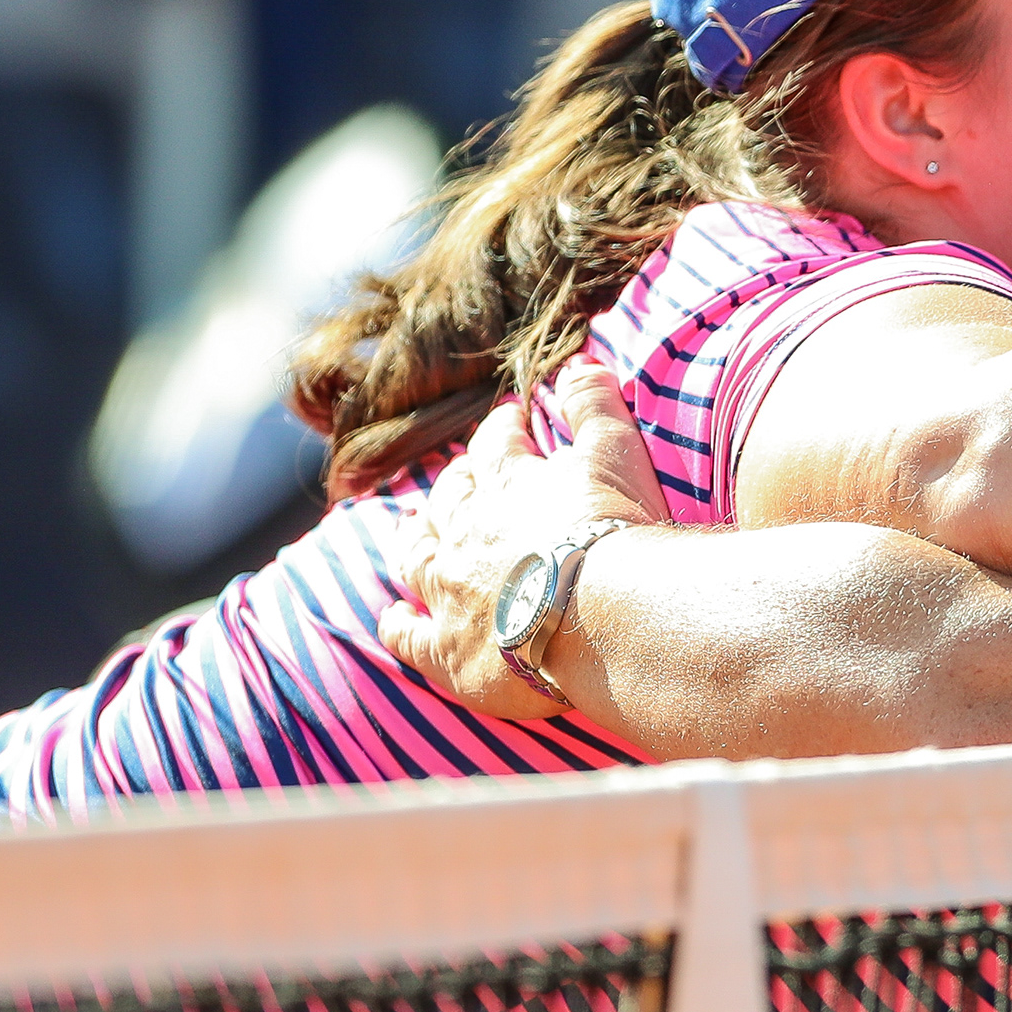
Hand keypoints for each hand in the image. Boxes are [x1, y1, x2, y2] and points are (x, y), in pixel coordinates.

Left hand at [380, 360, 673, 719]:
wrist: (605, 617)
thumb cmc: (614, 532)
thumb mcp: (616, 452)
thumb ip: (594, 404)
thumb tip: (577, 361)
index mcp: (505, 483)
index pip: (494, 443)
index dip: (503, 429)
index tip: (512, 422)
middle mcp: (466, 532)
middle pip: (447, 499)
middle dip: (456, 483)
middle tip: (466, 478)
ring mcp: (450, 591)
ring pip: (416, 557)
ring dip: (416, 541)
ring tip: (417, 532)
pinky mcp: (449, 650)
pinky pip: (408, 634)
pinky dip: (398, 623)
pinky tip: (394, 616)